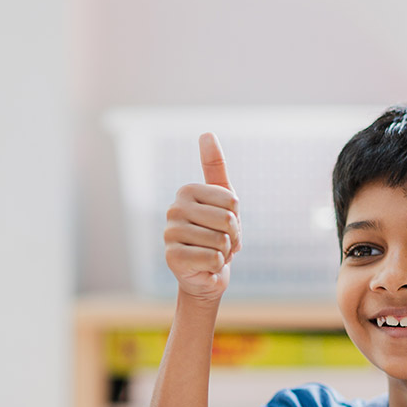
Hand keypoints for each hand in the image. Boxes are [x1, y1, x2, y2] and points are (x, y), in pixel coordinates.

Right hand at [163, 132, 241, 301]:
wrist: (205, 274)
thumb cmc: (216, 234)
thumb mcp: (224, 200)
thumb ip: (215, 167)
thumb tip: (206, 132)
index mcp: (187, 191)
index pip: (232, 201)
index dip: (237, 218)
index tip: (225, 225)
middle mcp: (174, 209)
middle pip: (227, 221)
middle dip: (232, 237)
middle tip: (221, 243)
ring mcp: (170, 233)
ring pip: (220, 241)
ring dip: (224, 253)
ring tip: (213, 254)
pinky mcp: (171, 257)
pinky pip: (212, 259)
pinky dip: (216, 266)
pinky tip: (205, 266)